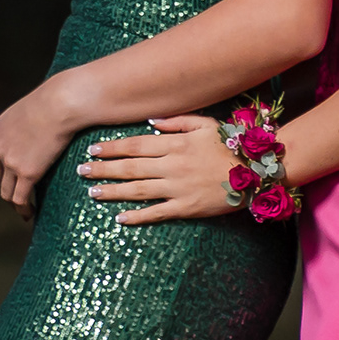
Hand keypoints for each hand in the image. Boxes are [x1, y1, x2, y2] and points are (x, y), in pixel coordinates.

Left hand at [0, 82, 84, 210]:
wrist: (61, 103)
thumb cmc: (56, 99)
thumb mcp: (32, 108)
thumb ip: (29, 121)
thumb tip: (44, 122)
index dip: (4, 170)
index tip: (14, 178)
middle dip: (7, 188)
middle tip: (19, 197)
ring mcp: (9, 162)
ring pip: (6, 192)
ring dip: (14, 203)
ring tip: (24, 210)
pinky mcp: (26, 173)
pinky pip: (20, 198)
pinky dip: (23, 209)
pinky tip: (30, 214)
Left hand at [75, 114, 247, 223]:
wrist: (257, 171)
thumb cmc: (233, 145)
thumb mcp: (207, 124)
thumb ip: (178, 121)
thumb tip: (151, 121)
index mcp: (176, 144)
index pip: (135, 145)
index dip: (111, 147)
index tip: (92, 149)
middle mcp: (173, 166)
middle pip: (130, 167)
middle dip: (103, 169)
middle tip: (81, 171)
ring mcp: (179, 188)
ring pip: (138, 190)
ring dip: (113, 191)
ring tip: (92, 192)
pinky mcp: (188, 207)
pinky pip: (158, 212)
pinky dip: (138, 216)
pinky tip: (120, 218)